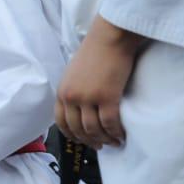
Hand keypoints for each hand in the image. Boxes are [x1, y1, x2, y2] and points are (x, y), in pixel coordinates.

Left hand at [56, 15, 144, 148]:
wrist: (110, 36)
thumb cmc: (96, 51)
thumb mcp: (74, 72)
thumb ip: (74, 90)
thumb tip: (80, 107)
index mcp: (62, 91)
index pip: (61, 122)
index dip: (72, 135)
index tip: (82, 141)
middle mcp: (71, 97)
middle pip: (77, 129)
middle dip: (89, 141)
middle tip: (100, 146)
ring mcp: (88, 98)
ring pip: (93, 129)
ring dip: (104, 139)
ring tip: (113, 142)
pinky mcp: (107, 97)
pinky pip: (110, 123)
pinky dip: (115, 133)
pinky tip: (121, 136)